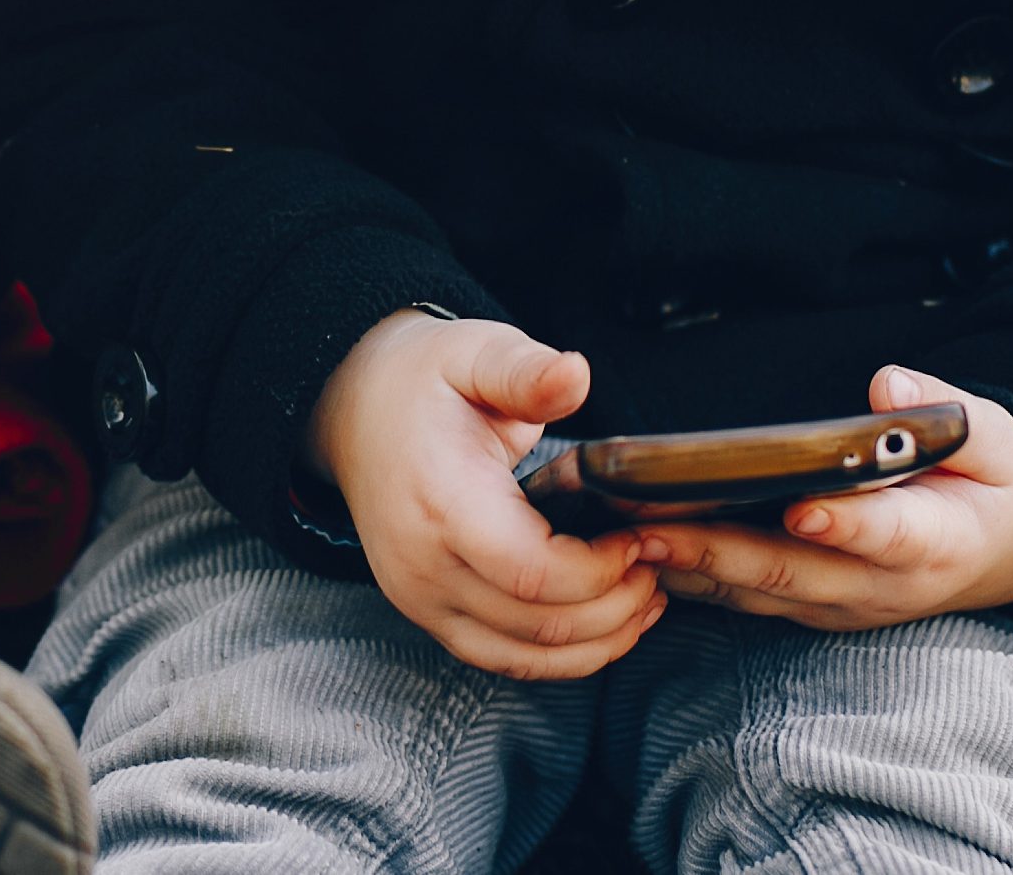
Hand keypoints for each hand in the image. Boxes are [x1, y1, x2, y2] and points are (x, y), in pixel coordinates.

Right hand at [303, 309, 661, 679]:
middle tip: (657, 564)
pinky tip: (604, 624)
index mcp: (440, 501)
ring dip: (599, 641)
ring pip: (527, 657)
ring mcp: (421, 598)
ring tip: (644, 599)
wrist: (356, 413)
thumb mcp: (475, 352)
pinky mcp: (430, 615)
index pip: (534, 573)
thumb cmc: (421, 383)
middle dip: (616, 607)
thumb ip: (526, 370)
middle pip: (540, 625)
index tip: (638, 537)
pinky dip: (563, 655)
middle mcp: (423, 565)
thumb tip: (574, 375)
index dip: (602, 570)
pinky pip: (505, 659)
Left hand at [632, 365, 1012, 631]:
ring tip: (623, 537)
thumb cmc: (990, 484)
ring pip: (759, 592)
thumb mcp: (993, 439)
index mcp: (937, 538)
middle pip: (795, 571)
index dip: (846, 524)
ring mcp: (843, 604)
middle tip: (650, 526)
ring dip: (690, 568)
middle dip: (718, 551)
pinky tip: (640, 551)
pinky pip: (748, 600)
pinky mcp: (814, 609)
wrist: (1000, 554)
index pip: (889, 532)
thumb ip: (944, 411)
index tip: (803, 509)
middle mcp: (882, 584)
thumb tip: (887, 387)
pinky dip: (695, 579)